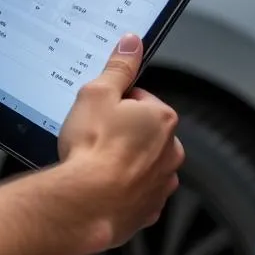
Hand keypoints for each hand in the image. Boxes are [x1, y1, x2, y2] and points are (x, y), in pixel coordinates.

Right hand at [58, 33, 183, 250]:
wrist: (84, 202)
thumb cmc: (92, 148)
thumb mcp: (98, 93)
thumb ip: (119, 67)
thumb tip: (132, 44)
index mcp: (162, 118)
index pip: (140, 98)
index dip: (116, 102)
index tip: (100, 112)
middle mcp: (170, 152)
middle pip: (143, 131)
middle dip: (122, 132)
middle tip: (95, 136)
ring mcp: (161, 184)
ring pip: (142, 163)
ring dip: (124, 161)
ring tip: (95, 163)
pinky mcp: (148, 210)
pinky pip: (137, 193)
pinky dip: (122, 189)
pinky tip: (102, 185)